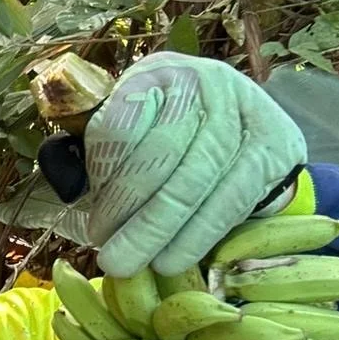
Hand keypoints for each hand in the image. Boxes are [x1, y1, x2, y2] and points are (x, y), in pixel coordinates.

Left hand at [84, 53, 305, 277]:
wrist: (248, 127)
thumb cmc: (174, 134)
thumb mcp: (134, 126)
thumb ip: (100, 149)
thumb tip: (64, 180)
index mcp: (155, 74)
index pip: (122, 121)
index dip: (103, 173)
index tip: (90, 215)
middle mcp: (202, 83)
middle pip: (160, 154)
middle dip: (128, 211)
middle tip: (107, 256)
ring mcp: (242, 111)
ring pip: (195, 181)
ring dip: (159, 232)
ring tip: (133, 265)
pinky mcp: (274, 145)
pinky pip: (231, 200)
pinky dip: (199, 236)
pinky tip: (173, 259)